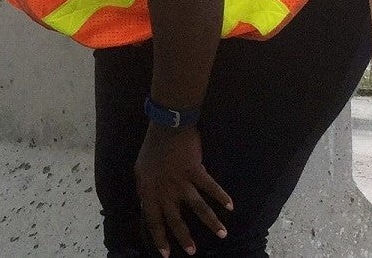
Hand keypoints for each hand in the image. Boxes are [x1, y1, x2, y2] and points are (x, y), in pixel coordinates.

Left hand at [135, 124, 231, 256]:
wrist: (166, 126)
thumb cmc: (152, 148)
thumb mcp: (141, 171)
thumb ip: (146, 190)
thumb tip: (146, 205)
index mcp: (149, 190)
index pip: (153, 220)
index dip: (159, 238)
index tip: (166, 254)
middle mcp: (165, 190)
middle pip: (176, 220)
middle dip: (184, 237)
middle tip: (193, 251)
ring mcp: (181, 181)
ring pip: (198, 208)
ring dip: (211, 222)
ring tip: (222, 234)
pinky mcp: (196, 171)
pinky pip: (211, 187)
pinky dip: (222, 197)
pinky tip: (230, 206)